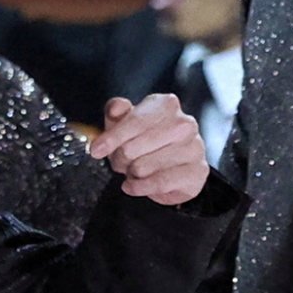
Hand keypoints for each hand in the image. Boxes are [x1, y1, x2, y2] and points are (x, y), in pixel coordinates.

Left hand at [92, 91, 209, 203]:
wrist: (174, 168)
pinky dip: (139, 187)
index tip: (96, 149)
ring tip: (135, 170)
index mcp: (166, 105)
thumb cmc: (146, 142)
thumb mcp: (125, 124)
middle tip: (121, 161)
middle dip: (120, 159)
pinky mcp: (196, 172)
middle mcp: (184, 123)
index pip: (134, 121)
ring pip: (143, 167)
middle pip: (133, 147)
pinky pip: (158, 183)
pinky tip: (133, 185)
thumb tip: (114, 109)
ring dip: (131, 173)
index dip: (111, 138)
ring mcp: (194, 147)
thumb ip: (116, 113)